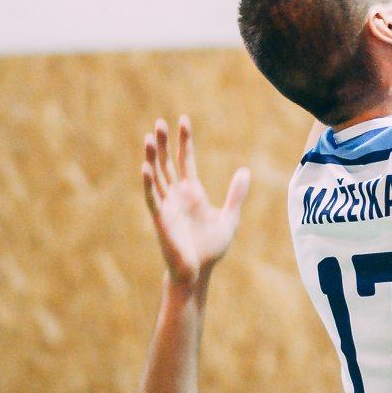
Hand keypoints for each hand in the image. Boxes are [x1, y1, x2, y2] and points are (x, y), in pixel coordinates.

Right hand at [142, 116, 250, 286]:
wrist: (199, 272)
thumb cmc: (211, 248)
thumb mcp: (230, 217)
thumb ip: (236, 194)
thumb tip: (245, 171)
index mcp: (192, 192)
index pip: (185, 159)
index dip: (184, 140)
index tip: (183, 120)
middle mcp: (177, 195)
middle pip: (167, 163)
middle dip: (163, 143)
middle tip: (159, 122)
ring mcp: (167, 206)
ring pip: (157, 176)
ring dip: (152, 157)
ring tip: (148, 138)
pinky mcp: (161, 219)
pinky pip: (153, 198)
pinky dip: (149, 183)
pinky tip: (146, 167)